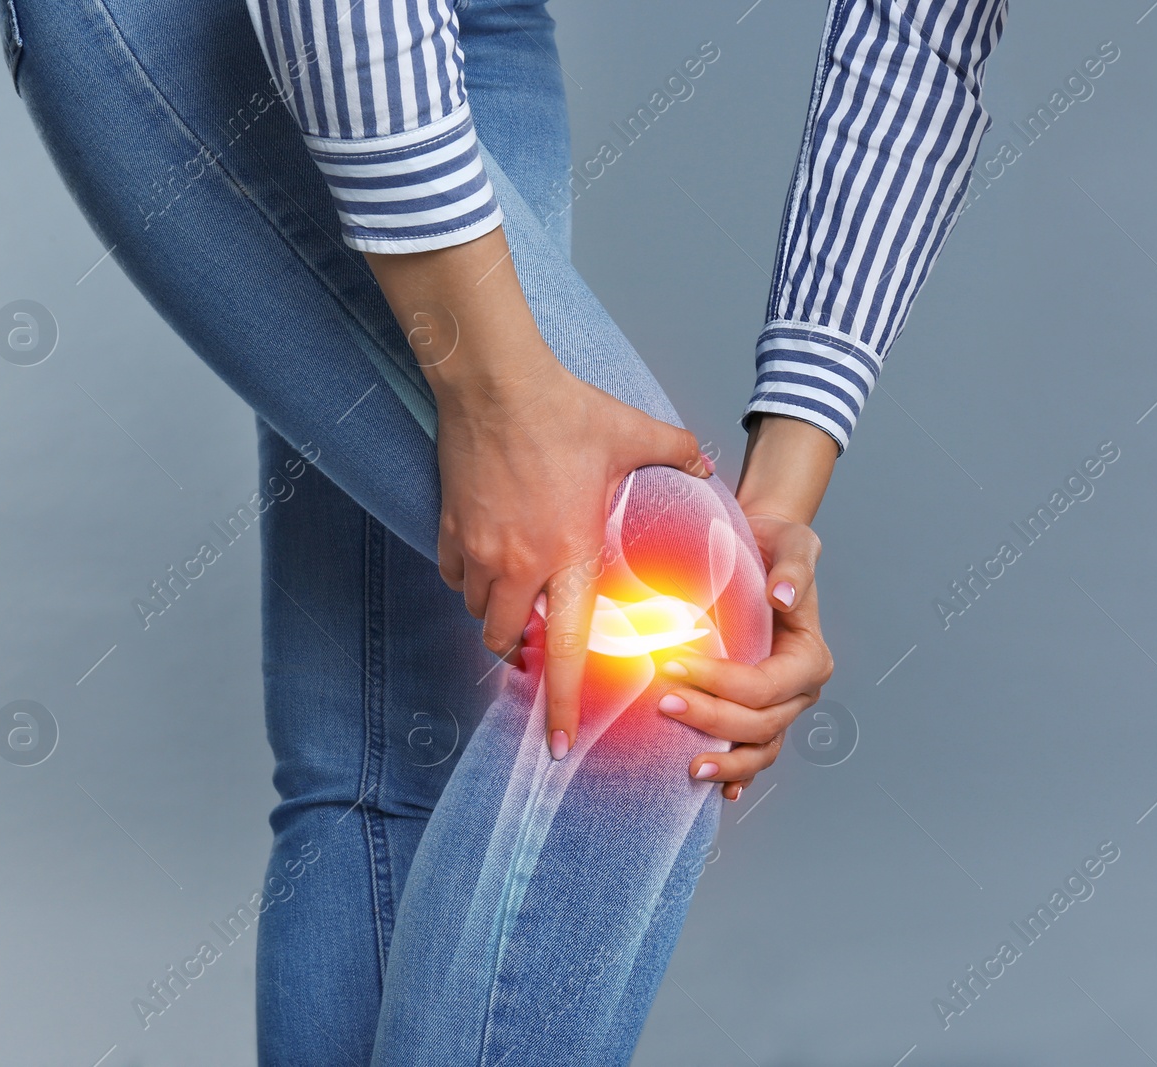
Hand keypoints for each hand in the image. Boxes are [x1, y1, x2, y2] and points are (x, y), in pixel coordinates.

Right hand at [435, 355, 709, 757]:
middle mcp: (518, 563)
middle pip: (507, 642)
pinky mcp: (449, 526)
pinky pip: (453, 574)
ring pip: (477, 610)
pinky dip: (468, 579)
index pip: (564, 650)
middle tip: (536, 656)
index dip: (561, 702)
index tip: (558, 742)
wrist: (496, 382)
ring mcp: (478, 548)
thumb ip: (678, 455)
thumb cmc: (565, 410)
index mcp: (569, 554)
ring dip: (495, 617)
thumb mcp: (634, 434)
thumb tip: (707, 467)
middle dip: (520, 658)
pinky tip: (487, 561)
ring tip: (515, 604)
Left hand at [656, 512, 832, 798]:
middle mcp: (798, 691)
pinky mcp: (755, 713)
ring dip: (727, 764)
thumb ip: (794, 567)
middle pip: (760, 724)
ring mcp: (778, 708)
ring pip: (760, 751)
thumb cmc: (775, 547)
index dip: (723, 684)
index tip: (677, 666)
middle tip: (663, 701)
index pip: (767, 686)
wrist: (758, 551)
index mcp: (808, 658)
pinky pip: (750, 754)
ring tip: (688, 768)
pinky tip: (713, 790)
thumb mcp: (793, 543)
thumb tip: (781, 596)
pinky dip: (736, 777)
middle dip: (711, 719)